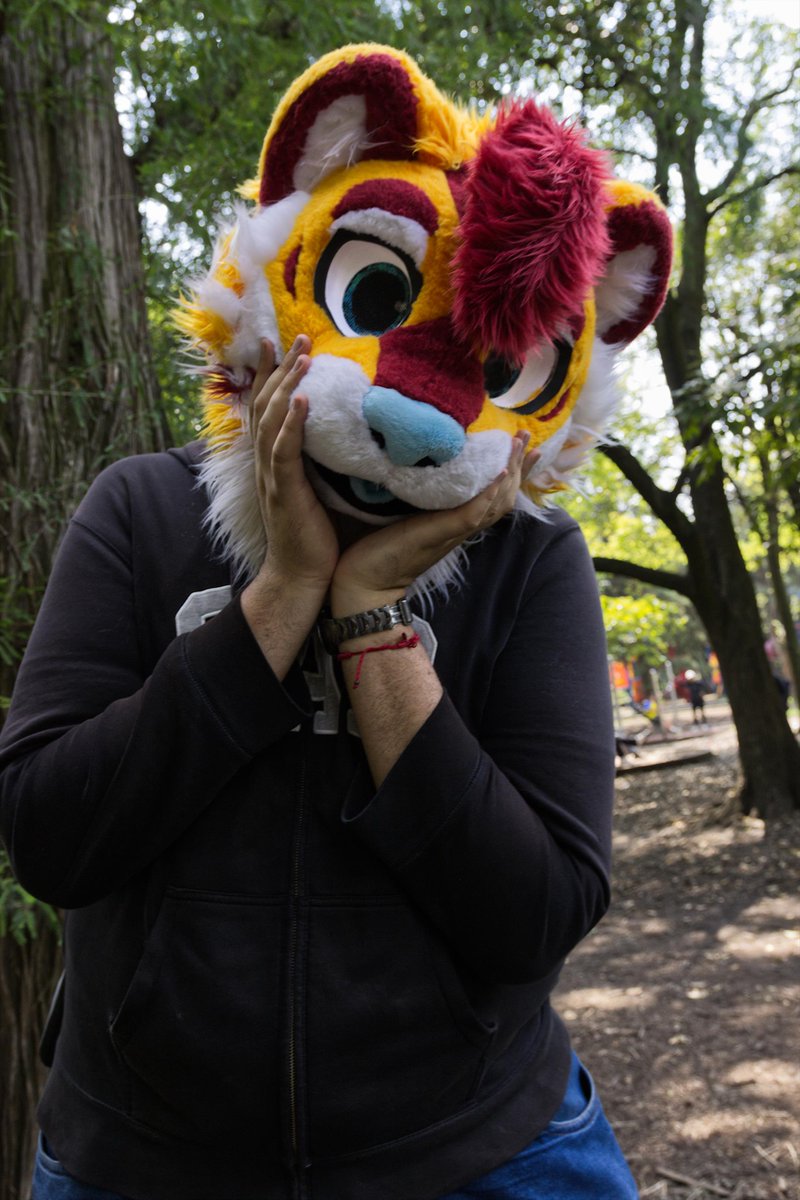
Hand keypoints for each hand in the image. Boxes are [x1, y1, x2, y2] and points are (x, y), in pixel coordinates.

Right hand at [247, 336, 338, 597]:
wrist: (300, 579)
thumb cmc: (314, 540)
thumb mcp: (319, 492)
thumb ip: (324, 464)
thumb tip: (348, 441)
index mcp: (274, 462)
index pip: (269, 409)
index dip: (273, 376)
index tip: (281, 345)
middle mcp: (267, 463)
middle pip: (266, 404)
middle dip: (280, 367)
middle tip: (295, 336)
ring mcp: (271, 476)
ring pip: (272, 419)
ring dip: (286, 384)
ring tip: (301, 356)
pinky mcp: (283, 491)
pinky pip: (283, 451)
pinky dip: (290, 423)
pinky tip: (299, 399)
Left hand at [331, 433, 538, 613]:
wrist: (366, 584)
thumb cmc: (381, 551)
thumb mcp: (407, 517)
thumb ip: (421, 499)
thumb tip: (421, 469)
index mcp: (455, 523)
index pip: (493, 496)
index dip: (512, 474)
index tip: (526, 447)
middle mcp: (460, 527)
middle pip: (502, 497)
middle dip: (518, 466)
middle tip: (526, 435)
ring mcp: (452, 532)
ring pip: (494, 503)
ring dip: (510, 472)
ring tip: (519, 445)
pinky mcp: (438, 534)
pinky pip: (472, 514)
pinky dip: (488, 494)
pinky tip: (499, 473)